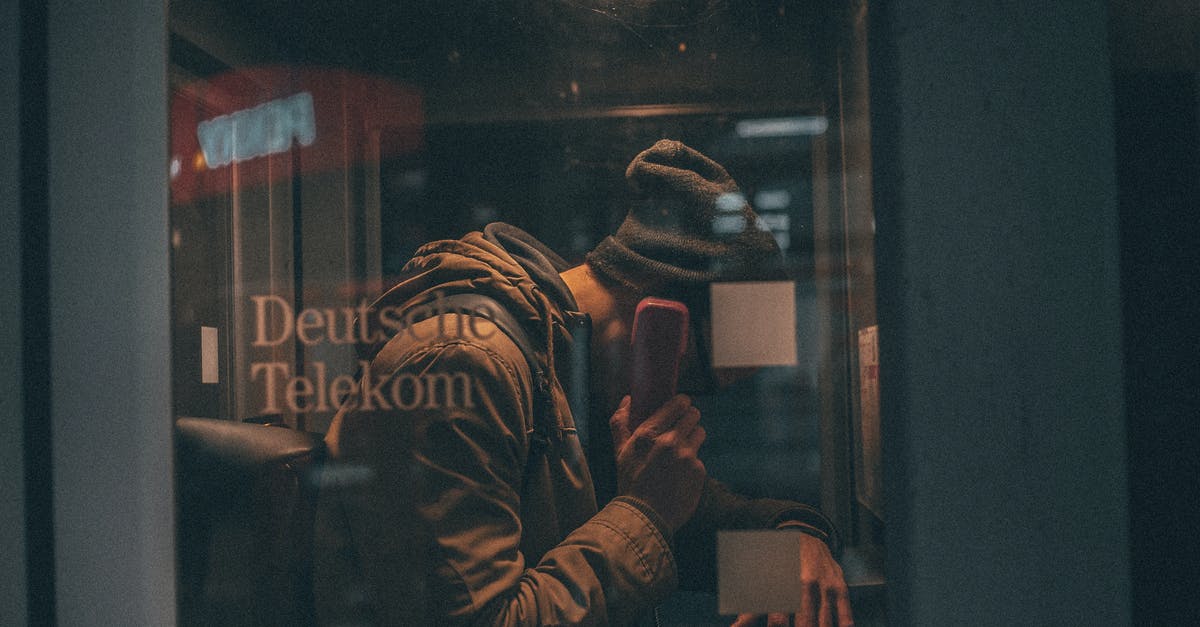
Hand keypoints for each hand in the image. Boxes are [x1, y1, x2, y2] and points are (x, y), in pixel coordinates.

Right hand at [609, 394, 706, 531]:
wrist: (644, 516)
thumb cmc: (630, 482)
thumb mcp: (620, 451)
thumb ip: (620, 422)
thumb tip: (628, 399)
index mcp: (649, 434)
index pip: (679, 403)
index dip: (682, 403)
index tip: (681, 406)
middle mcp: (669, 441)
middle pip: (693, 415)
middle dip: (689, 418)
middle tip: (682, 427)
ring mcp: (686, 456)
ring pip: (700, 433)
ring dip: (693, 438)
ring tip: (682, 450)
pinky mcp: (698, 471)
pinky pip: (700, 457)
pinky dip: (692, 463)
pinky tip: (681, 474)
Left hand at [730, 534, 852, 626]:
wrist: (805, 536)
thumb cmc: (780, 563)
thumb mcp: (763, 581)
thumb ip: (751, 610)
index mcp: (783, 584)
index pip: (778, 620)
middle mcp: (805, 585)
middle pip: (804, 623)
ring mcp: (825, 587)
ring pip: (824, 623)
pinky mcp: (840, 588)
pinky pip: (845, 614)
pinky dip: (843, 625)